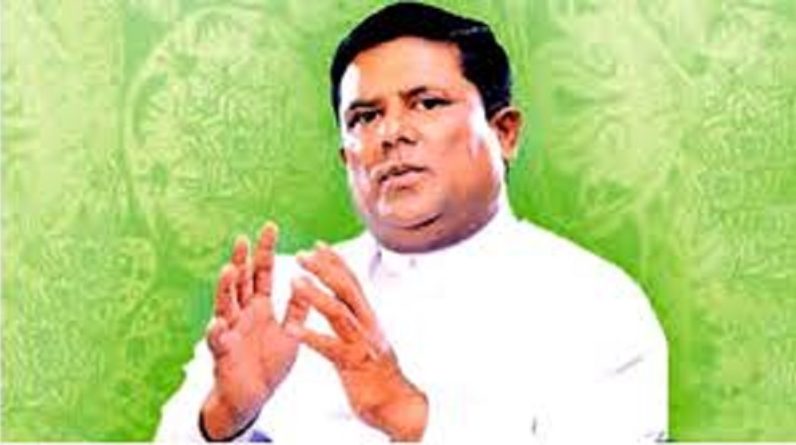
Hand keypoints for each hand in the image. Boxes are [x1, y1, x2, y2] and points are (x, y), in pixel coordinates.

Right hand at [201, 222, 309, 439]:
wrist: (254, 397)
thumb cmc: (269, 363)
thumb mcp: (289, 332)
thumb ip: (297, 309)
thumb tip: (309, 282)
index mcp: (260, 307)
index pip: (262, 273)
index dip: (265, 251)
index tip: (270, 226)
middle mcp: (242, 314)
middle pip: (240, 282)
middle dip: (241, 261)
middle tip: (243, 239)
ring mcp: (230, 332)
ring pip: (225, 305)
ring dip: (225, 288)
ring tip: (229, 270)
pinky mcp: (222, 354)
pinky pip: (217, 341)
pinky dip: (216, 332)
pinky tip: (217, 322)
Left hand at [286, 242, 427, 440]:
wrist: (398, 406)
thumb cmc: (379, 375)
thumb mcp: (369, 340)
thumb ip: (357, 321)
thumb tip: (348, 304)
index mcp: (368, 318)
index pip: (352, 282)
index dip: (336, 262)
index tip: (318, 244)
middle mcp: (367, 325)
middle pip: (346, 289)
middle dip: (325, 269)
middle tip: (301, 255)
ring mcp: (361, 343)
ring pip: (339, 312)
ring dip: (315, 295)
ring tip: (293, 282)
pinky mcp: (353, 364)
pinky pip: (329, 347)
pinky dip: (310, 336)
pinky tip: (290, 330)